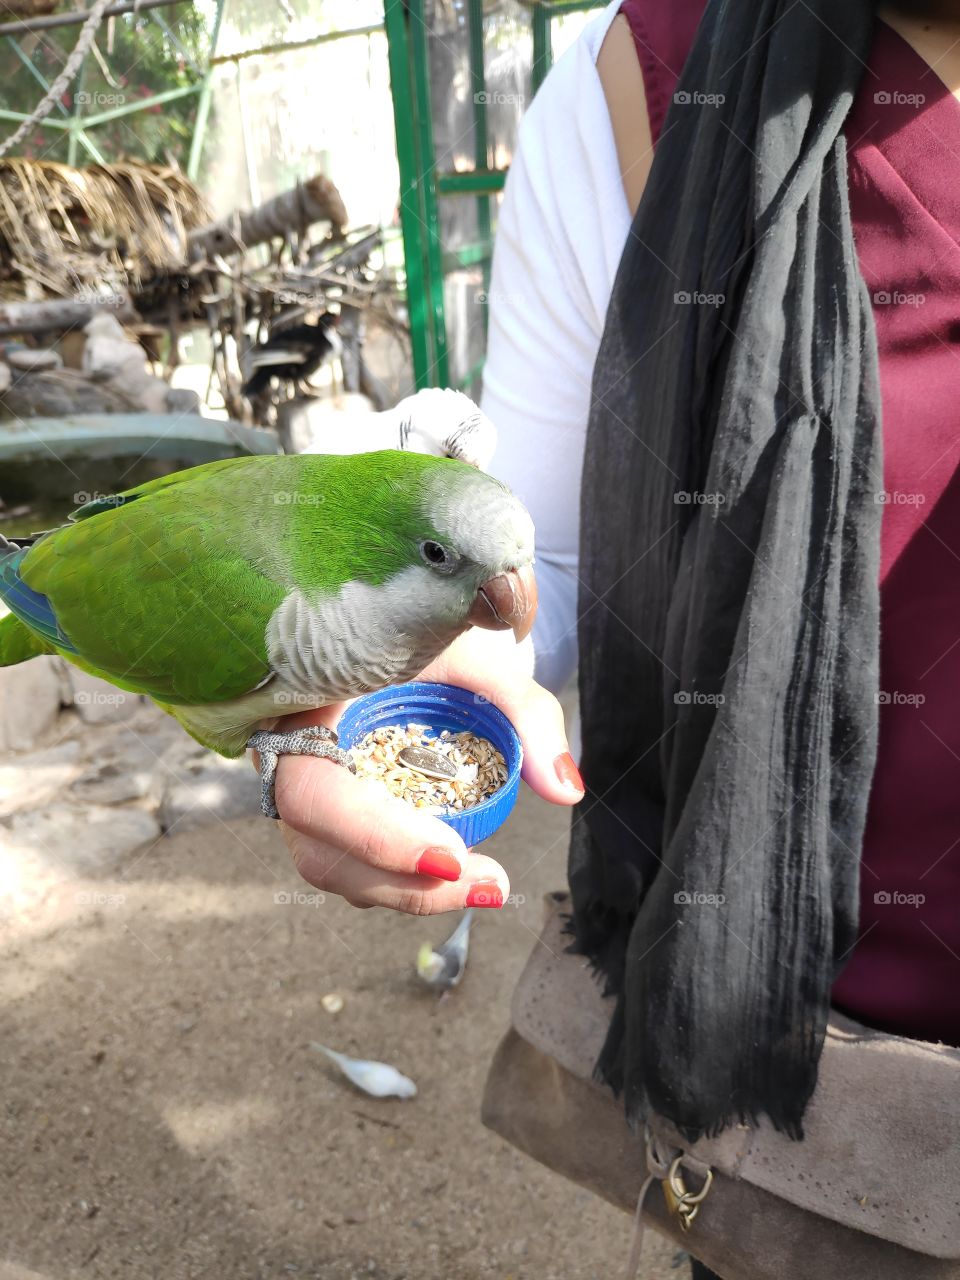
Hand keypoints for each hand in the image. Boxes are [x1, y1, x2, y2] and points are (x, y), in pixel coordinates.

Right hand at [266, 629, 583, 914]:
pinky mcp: (322, 811)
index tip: (451, 854)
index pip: (312, 793)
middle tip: (489, 881)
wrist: (390, 622)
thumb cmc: (421, 631)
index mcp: (298, 708)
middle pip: (320, 850)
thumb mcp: (472, 654)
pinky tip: (460, 874)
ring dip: (410, 891)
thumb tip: (567, 790)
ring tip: (488, 884)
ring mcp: (298, 790)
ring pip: (333, 867)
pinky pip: (348, 861)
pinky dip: (402, 878)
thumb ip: (522, 711)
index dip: (374, 835)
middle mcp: (283, 758)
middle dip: (406, 881)